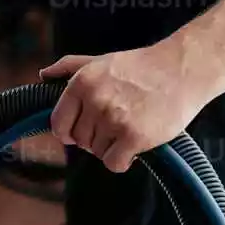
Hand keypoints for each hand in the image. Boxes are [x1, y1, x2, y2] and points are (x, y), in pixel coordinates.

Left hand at [40, 47, 203, 173]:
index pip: (58, 124)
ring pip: (97, 153)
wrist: (182, 70)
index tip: (80, 132)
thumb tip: (43, 75)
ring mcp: (114, 119)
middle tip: (116, 125)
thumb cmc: (142, 66)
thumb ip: (69, 66)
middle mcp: (94, 100)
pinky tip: (135, 146)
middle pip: (80, 140)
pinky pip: (114, 164)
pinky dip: (123, 160)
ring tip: (129, 128)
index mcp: (81, 82)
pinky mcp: (134, 137)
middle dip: (94, 138)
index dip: (69, 132)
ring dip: (111, 147)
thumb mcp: (100, 60)